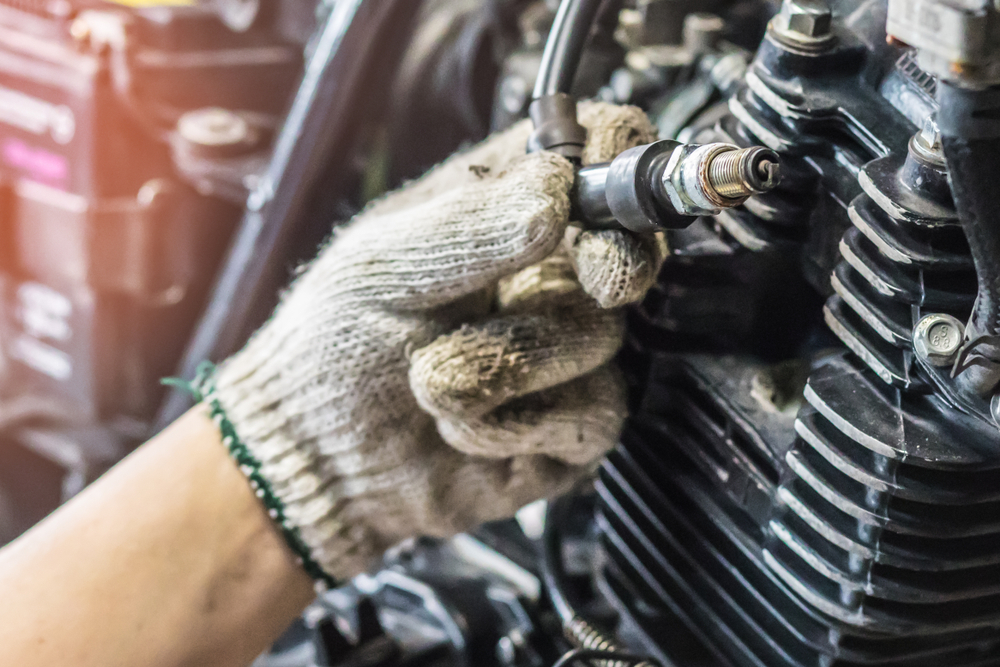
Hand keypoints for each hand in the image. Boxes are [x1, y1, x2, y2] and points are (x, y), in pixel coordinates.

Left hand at [210, 102, 665, 580]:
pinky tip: (462, 427)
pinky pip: (590, 411)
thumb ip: (471, 226)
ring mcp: (561, 347)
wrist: (320, 460)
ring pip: (597, 335)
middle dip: (616, 260)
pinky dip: (515, 422)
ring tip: (430, 380)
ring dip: (503, 362)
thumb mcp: (382, 268)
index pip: (592, 155)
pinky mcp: (570, 422)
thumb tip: (558, 188)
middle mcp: (540, 271)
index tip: (600, 194)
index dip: (616, 161)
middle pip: (629, 246)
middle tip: (600, 277)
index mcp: (497, 208)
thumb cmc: (333, 347)